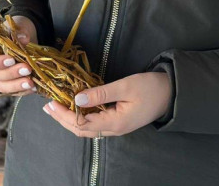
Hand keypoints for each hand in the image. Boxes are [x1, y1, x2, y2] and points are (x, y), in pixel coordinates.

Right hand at [0, 15, 37, 95]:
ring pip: (3, 87)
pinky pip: (13, 91)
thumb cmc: (12, 31)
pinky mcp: (7, 85)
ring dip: (17, 86)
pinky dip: (23, 90)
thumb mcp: (13, 27)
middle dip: (11, 74)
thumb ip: (17, 32)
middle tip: (27, 68)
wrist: (21, 37)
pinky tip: (34, 87)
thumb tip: (24, 38)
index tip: (11, 59)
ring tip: (31, 82)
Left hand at [42, 72, 171, 137]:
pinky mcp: (118, 121)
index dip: (64, 115)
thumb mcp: (125, 86)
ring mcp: (116, 127)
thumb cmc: (150, 88)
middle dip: (63, 119)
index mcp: (115, 123)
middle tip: (47, 107)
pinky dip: (81, 116)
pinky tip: (75, 107)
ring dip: (70, 119)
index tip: (51, 103)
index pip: (82, 123)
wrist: (171, 93)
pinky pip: (95, 123)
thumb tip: (78, 99)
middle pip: (82, 130)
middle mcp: (113, 129)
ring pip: (88, 128)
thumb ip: (101, 93)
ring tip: (56, 107)